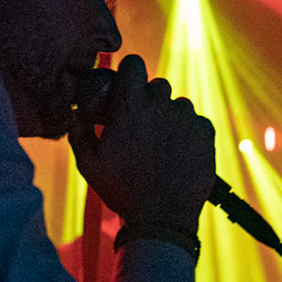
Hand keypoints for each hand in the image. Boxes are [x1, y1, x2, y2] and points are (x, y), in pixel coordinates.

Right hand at [70, 54, 216, 234]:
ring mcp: (187, 118)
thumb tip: (74, 113)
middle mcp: (161, 104)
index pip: (133, 63)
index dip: (130, 73)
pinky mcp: (206, 132)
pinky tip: (179, 155)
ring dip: (170, 118)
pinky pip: (197, 122)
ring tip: (161, 147)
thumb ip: (78, 132)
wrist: (162, 218)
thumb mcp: (88, 164)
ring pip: (178, 105)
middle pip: (157, 85)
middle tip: (142, 127)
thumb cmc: (121, 190)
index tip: (127, 87)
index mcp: (130, 106)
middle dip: (149, 100)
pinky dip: (189, 133)